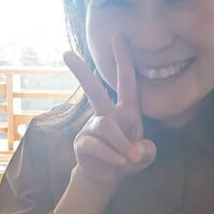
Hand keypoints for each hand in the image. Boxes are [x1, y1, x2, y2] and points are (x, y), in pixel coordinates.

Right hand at [66, 35, 155, 188]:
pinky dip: (112, 157)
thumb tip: (139, 149)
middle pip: (94, 91)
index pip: (126, 82)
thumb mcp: (144, 155)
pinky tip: (119, 163)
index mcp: (126, 111)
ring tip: (129, 158)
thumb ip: (147, 152)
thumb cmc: (128, 158)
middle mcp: (107, 115)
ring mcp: (92, 127)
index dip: (124, 60)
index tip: (117, 37)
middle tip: (66, 53)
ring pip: (107, 127)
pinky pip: (97, 146)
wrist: (108, 176)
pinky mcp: (82, 142)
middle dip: (82, 72)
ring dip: (121, 144)